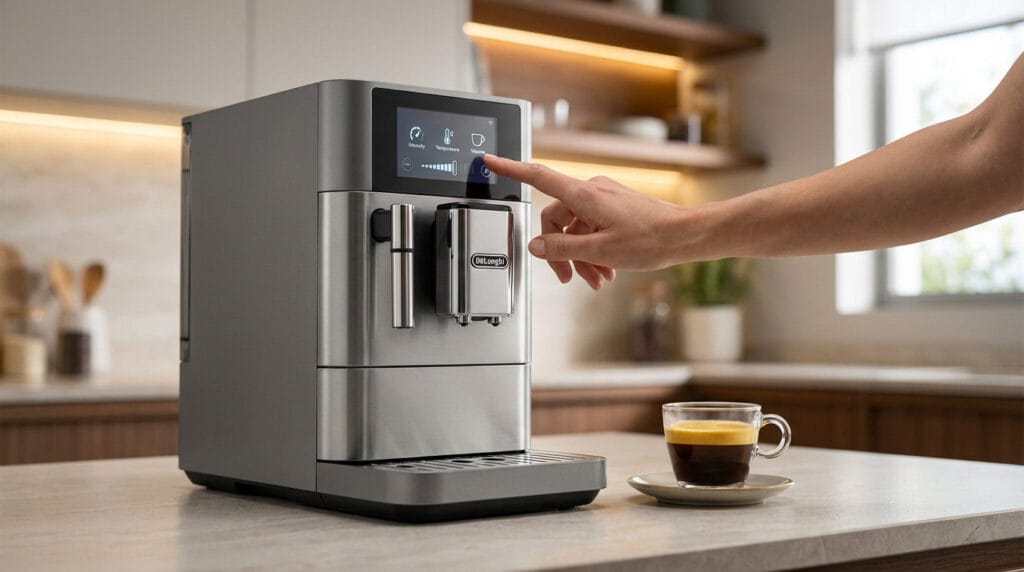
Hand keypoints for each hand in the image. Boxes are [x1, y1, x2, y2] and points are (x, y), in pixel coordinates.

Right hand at [484, 155, 685, 289]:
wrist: (686, 236)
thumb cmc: (652, 239)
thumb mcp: (601, 250)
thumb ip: (563, 248)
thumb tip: (536, 247)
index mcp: (584, 196)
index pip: (538, 177)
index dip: (511, 169)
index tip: (490, 161)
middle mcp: (592, 192)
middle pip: (557, 219)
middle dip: (561, 251)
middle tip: (568, 276)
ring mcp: (605, 199)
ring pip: (577, 229)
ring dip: (581, 256)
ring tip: (596, 279)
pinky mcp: (616, 208)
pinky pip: (593, 229)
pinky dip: (595, 250)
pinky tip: (607, 271)